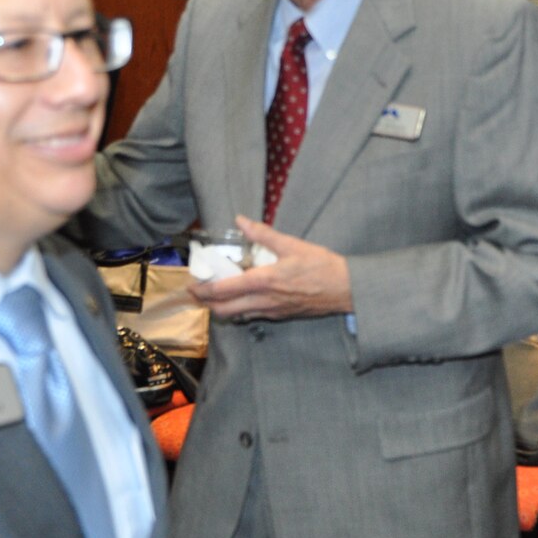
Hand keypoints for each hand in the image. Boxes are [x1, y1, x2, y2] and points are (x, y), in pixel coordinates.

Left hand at [186, 216, 351, 321]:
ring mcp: (272, 311)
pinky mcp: (280, 316)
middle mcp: (264, 301)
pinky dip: (240, 310)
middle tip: (198, 292)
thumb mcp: (292, 245)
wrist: (345, 290)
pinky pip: (252, 316)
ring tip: (215, 295)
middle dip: (206, 303)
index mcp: (264, 281)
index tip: (191, 284)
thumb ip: (263, 234)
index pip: (223, 290)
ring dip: (222, 308)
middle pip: (224, 310)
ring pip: (237, 315)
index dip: (203, 290)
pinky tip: (241, 299)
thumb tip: (241, 221)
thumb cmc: (321, 266)